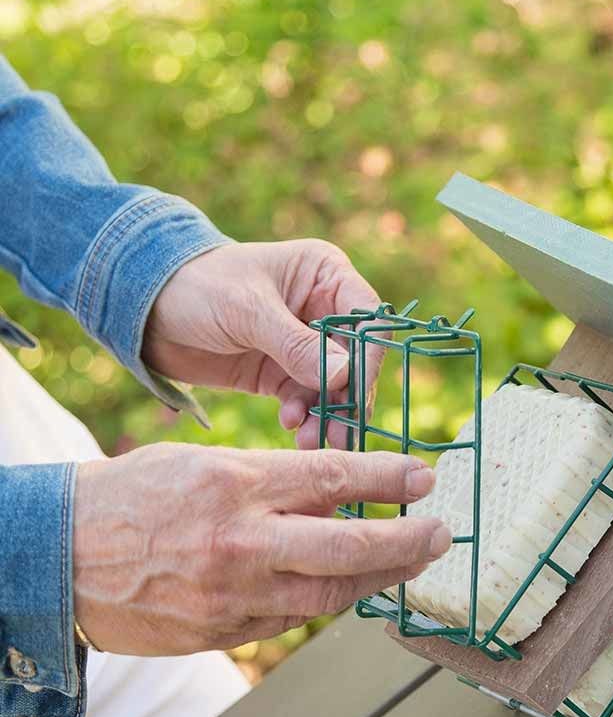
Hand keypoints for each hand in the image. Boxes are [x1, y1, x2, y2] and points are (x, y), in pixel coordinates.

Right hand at [73, 444, 450, 654]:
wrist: (57, 555)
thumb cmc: (132, 495)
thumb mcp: (202, 464)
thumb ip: (270, 482)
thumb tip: (336, 498)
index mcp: (234, 484)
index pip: (331, 477)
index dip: (388, 477)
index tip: (425, 476)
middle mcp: (240, 540)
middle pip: (346, 547)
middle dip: (405, 543)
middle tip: (440, 535)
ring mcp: (231, 593)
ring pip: (328, 597)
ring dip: (378, 581)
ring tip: (408, 564)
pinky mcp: (221, 632)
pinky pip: (289, 620)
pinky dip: (323, 602)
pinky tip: (346, 588)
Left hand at [143, 239, 381, 448]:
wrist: (141, 311)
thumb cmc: (195, 287)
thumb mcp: (247, 311)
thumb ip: (298, 345)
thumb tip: (347, 376)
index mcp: (324, 275)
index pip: (367, 320)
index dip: (367, 358)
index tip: (354, 392)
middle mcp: (323, 309)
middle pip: (357, 360)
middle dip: (347, 397)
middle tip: (338, 434)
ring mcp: (304, 344)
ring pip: (335, 387)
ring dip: (328, 415)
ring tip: (311, 440)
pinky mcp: (283, 373)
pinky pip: (308, 401)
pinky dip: (306, 417)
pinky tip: (291, 426)